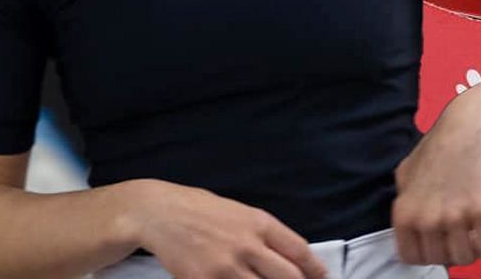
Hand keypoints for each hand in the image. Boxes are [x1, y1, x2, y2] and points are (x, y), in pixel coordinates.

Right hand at [127, 179, 328, 278]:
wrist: (159, 213)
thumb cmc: (200, 209)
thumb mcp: (240, 211)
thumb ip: (264, 233)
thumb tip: (289, 256)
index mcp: (259, 223)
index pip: (299, 251)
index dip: (314, 269)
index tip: (321, 278)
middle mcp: (247, 246)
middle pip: (288, 277)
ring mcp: (226, 268)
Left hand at [391, 96, 480, 266]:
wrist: (471, 127)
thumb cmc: (440, 146)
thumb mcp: (406, 172)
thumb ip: (404, 200)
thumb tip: (407, 225)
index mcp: (404, 213)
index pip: (412, 257)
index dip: (427, 251)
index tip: (437, 241)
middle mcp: (427, 219)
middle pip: (440, 260)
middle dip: (451, 248)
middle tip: (459, 231)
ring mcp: (456, 217)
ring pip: (465, 258)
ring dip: (472, 247)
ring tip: (473, 228)